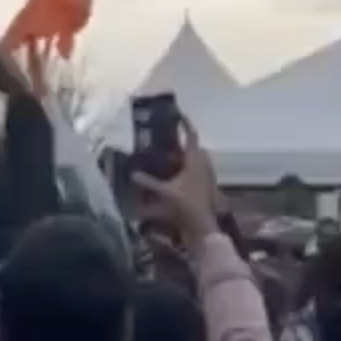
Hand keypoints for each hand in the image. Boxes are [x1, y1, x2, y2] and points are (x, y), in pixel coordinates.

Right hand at [131, 115, 217, 245]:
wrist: (202, 226)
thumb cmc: (186, 204)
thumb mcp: (165, 192)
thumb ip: (148, 181)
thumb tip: (132, 173)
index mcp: (195, 160)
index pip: (191, 135)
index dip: (185, 124)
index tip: (177, 115)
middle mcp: (204, 164)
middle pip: (195, 147)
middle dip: (183, 143)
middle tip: (167, 141)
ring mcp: (207, 175)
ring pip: (197, 159)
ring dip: (185, 157)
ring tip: (168, 158)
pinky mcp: (206, 185)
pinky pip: (197, 170)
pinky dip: (187, 169)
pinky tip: (175, 176)